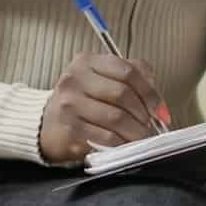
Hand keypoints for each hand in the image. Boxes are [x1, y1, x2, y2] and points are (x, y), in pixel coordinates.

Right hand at [38, 53, 167, 165]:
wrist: (46, 125)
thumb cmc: (81, 101)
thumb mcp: (103, 80)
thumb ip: (132, 78)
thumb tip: (158, 102)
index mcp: (87, 61)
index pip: (128, 71)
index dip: (150, 92)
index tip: (160, 109)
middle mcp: (75, 79)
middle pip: (123, 94)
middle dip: (144, 113)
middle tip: (152, 125)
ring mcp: (70, 103)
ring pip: (116, 117)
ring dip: (136, 131)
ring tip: (141, 136)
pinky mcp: (69, 128)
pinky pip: (106, 137)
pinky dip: (122, 143)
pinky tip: (125, 144)